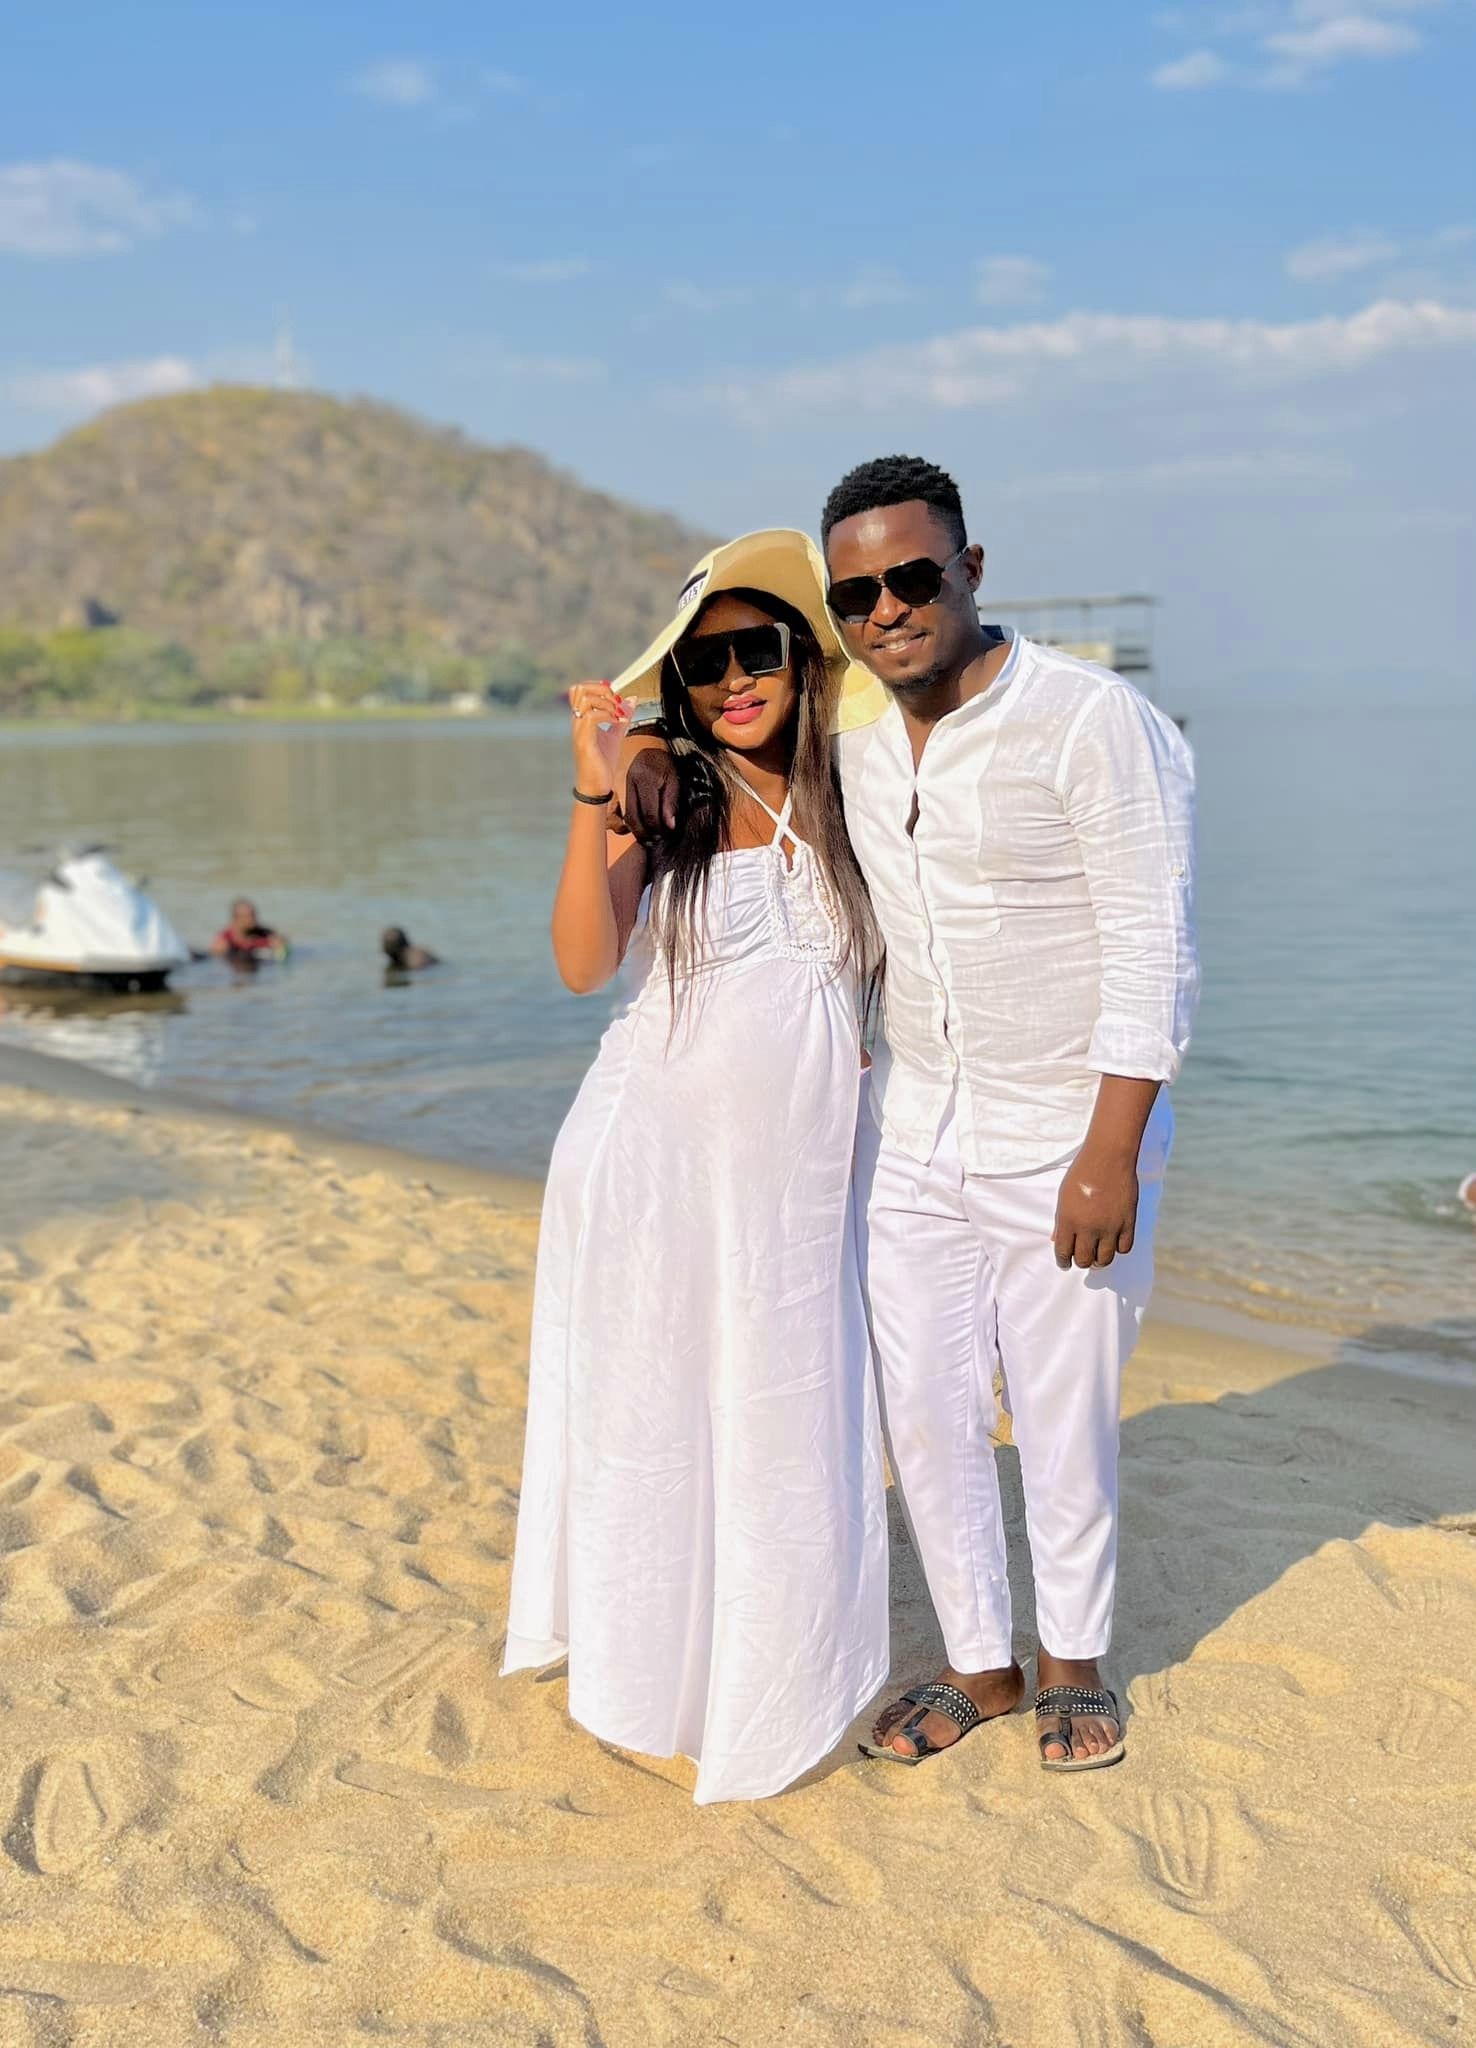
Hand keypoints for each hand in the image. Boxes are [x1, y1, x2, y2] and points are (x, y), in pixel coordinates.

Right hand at [567, 681, 630, 795]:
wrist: (597, 786)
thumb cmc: (602, 764)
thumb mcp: (615, 735)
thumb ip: (622, 717)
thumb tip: (632, 700)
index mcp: (581, 719)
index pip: (579, 690)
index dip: (597, 686)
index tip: (615, 695)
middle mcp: (577, 722)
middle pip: (580, 689)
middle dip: (602, 690)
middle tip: (617, 702)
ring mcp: (579, 730)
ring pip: (585, 699)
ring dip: (606, 702)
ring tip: (619, 714)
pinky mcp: (585, 740)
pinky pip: (592, 717)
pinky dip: (608, 715)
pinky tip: (618, 723)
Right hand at [620, 742, 680, 841]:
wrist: (646, 742)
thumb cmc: (663, 761)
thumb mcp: (674, 778)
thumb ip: (671, 802)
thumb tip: (669, 826)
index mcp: (645, 778)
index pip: (649, 813)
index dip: (658, 828)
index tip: (666, 834)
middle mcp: (628, 782)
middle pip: (633, 817)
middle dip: (644, 834)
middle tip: (654, 841)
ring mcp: (618, 784)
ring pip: (622, 815)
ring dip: (634, 830)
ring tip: (646, 837)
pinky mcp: (613, 787)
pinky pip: (615, 810)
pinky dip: (622, 822)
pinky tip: (633, 826)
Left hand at [1052, 1146, 1138, 1270]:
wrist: (1108, 1157)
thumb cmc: (1082, 1173)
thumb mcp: (1064, 1196)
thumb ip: (1061, 1220)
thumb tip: (1057, 1240)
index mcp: (1069, 1220)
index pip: (1063, 1252)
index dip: (1063, 1261)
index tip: (1065, 1263)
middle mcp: (1089, 1227)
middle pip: (1084, 1260)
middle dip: (1081, 1261)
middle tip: (1082, 1257)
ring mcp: (1110, 1226)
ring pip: (1105, 1259)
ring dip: (1099, 1260)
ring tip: (1097, 1255)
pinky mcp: (1128, 1222)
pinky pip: (1124, 1248)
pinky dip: (1117, 1249)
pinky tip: (1113, 1243)